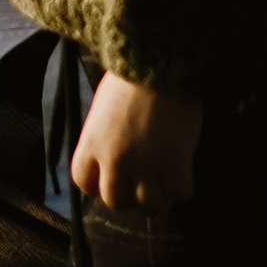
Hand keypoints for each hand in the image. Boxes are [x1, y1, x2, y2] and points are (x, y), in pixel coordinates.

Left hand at [71, 73, 201, 212]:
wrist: (159, 61)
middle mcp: (114, 159)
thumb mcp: (103, 110)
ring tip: (164, 186)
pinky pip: (180, 194)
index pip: (84, 183)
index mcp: (92, 142)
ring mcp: (146, 164)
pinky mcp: (176, 162)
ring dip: (158, 200)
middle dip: (129, 198)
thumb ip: (103, 139)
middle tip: (142, 186)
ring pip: (149, 205)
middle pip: (115, 201)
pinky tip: (182, 176)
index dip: (99, 186)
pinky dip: (182, 190)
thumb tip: (111, 163)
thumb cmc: (130, 79)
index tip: (113, 180)